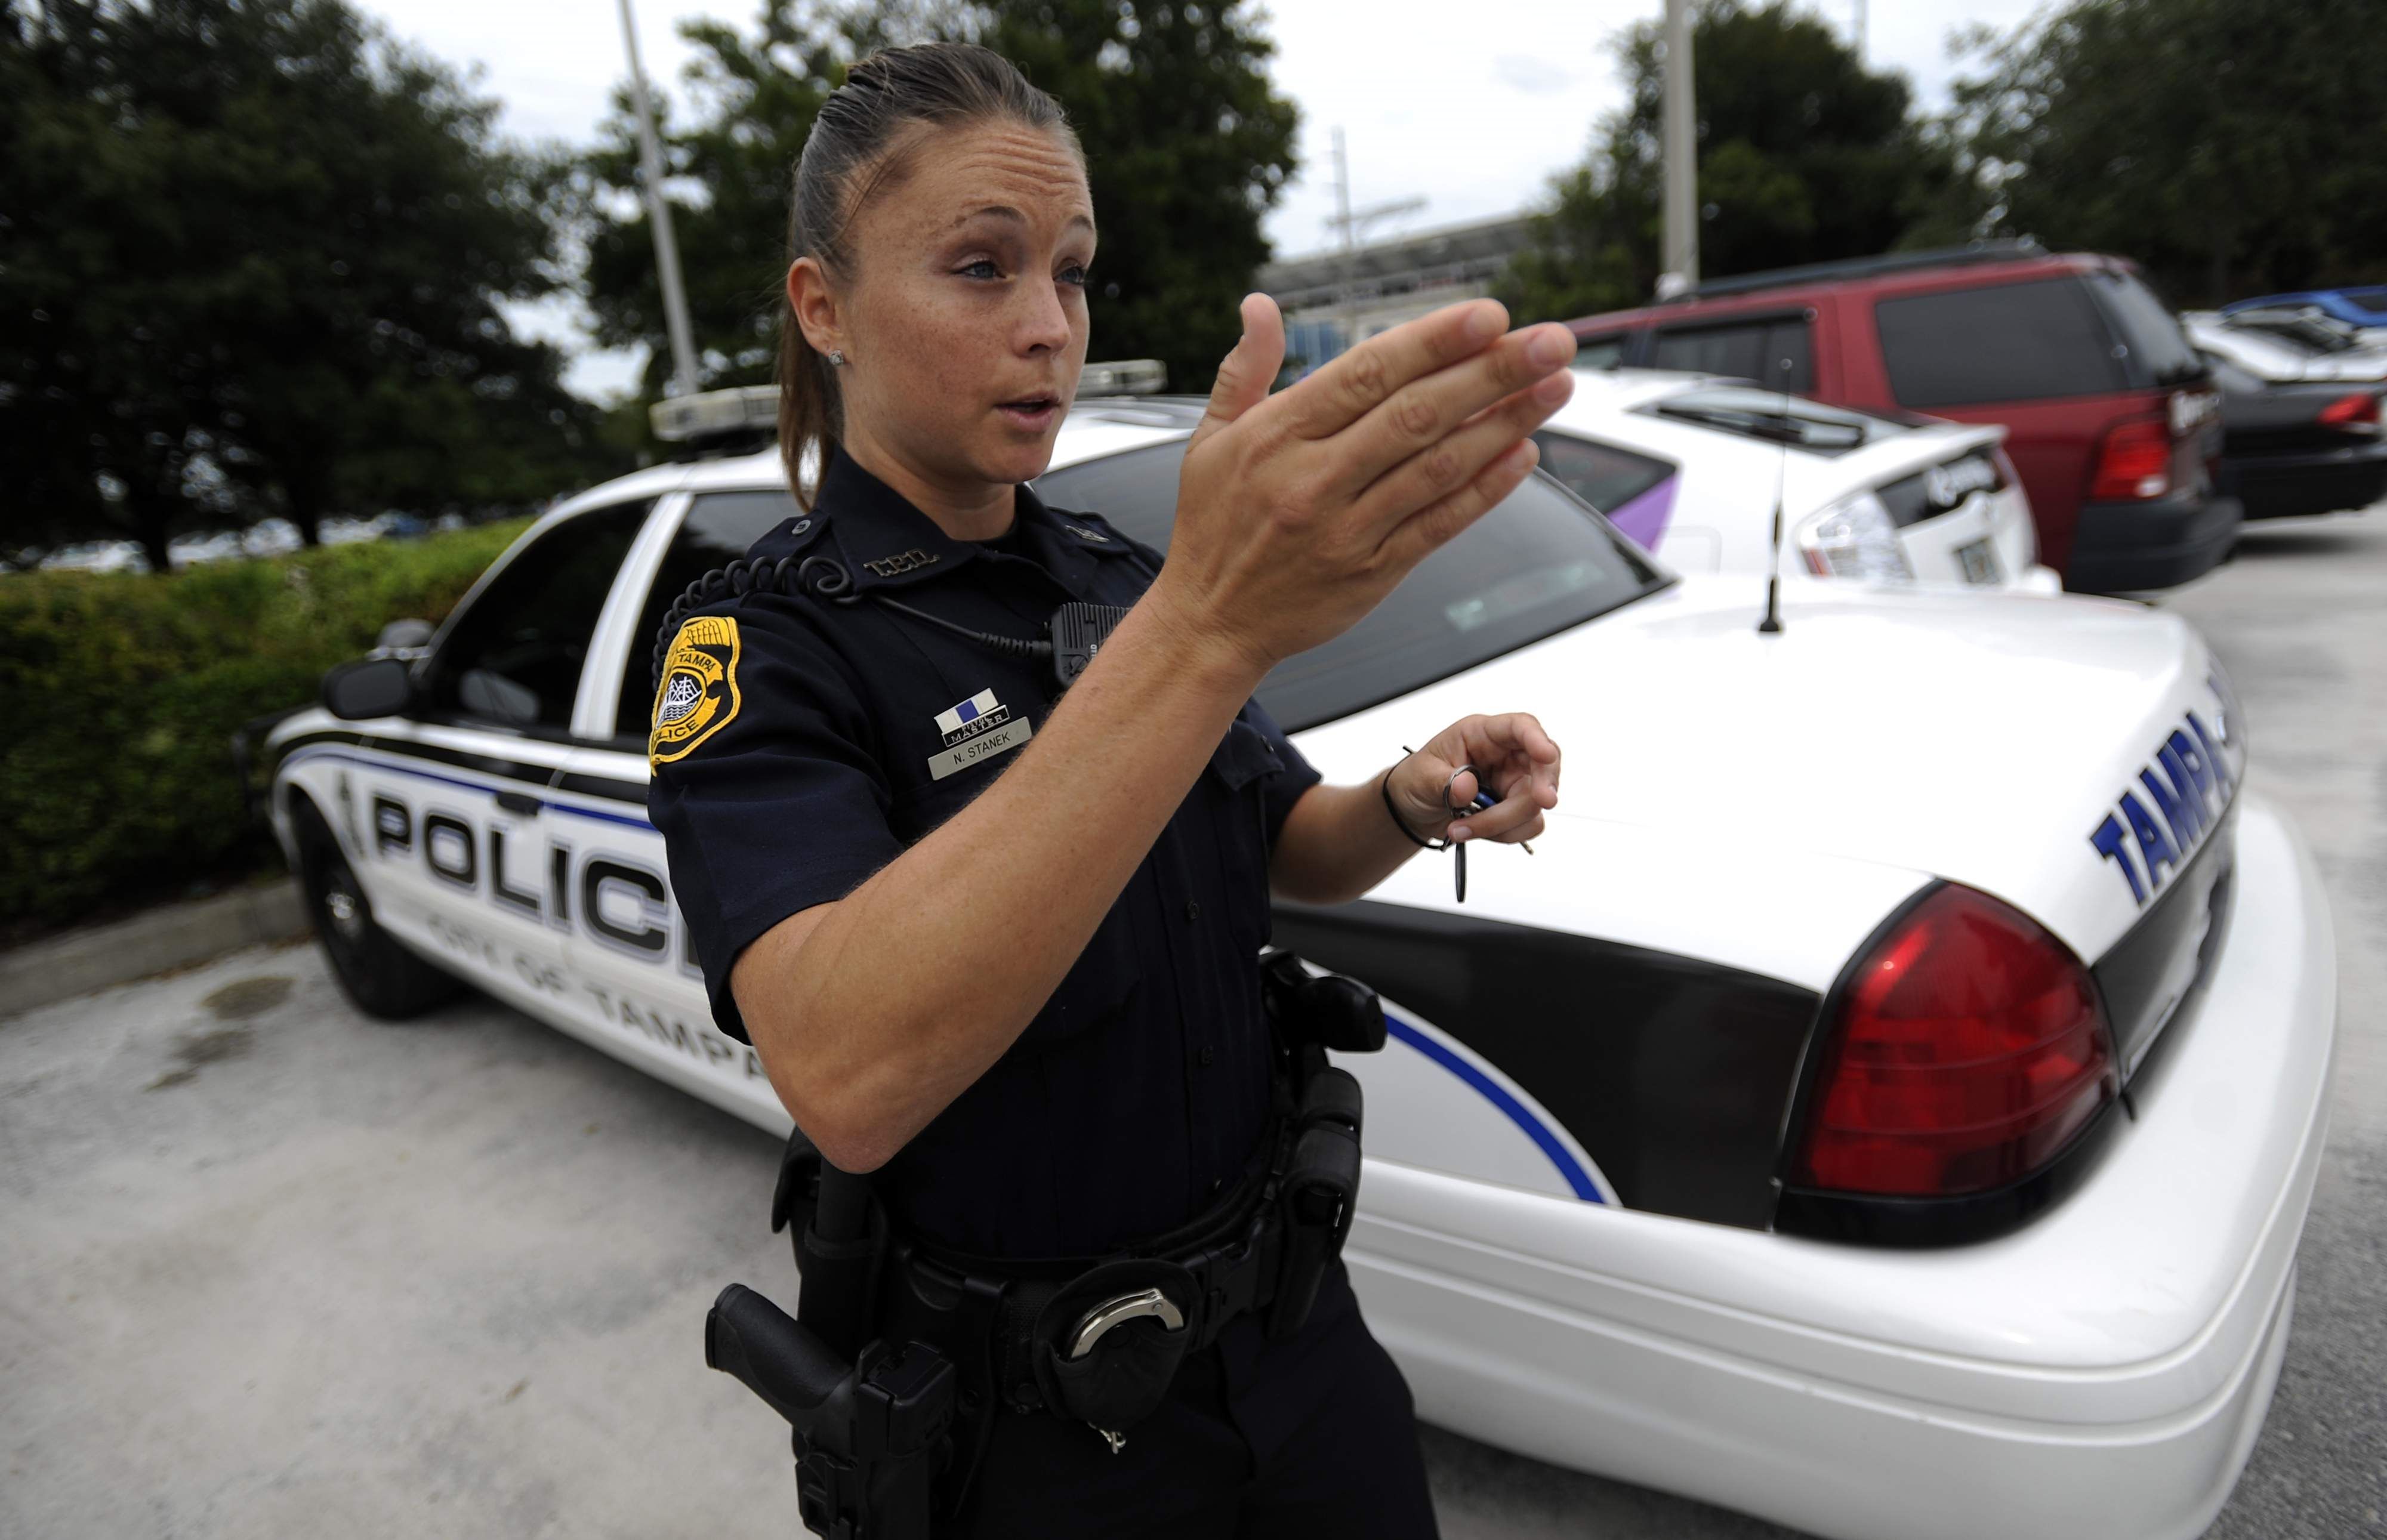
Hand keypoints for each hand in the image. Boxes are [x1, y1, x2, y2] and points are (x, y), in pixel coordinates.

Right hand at [1147, 295, 1576, 677]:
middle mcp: (1313, 479)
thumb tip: (1259, 305)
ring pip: (1437, 467)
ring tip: (1555, 386)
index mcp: (1277, 435)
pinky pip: (1438, 525)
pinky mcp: (1372, 574)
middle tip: (1551, 340)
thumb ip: (1245, 369)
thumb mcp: (1211, 438)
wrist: (1209, 622)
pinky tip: (1523, 453)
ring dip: (1505, 423)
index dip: (1433, 341)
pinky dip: (1485, 490)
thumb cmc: (1215, 525)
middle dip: (1492, 372)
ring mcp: (1346, 529)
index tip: (1489, 315)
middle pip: (1416, 414)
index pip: (1367, 374)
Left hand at [1389, 714, 1561, 845]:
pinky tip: (1472, 830)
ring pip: (1535, 804)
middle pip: (1542, 766)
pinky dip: (1502, 834)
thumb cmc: (1419, 778)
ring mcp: (1514, 783)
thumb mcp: (1421, 776)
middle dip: (1539, 789)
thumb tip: (1467, 787)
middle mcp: (1506, 756)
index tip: (1546, 755)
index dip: (1537, 738)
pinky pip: (1526, 825)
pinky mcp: (1515, 809)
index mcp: (1483, 734)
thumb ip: (1443, 782)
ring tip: (1461, 827)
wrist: (1414, 808)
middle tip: (1541, 802)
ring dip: (1502, 823)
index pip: (1520, 726)